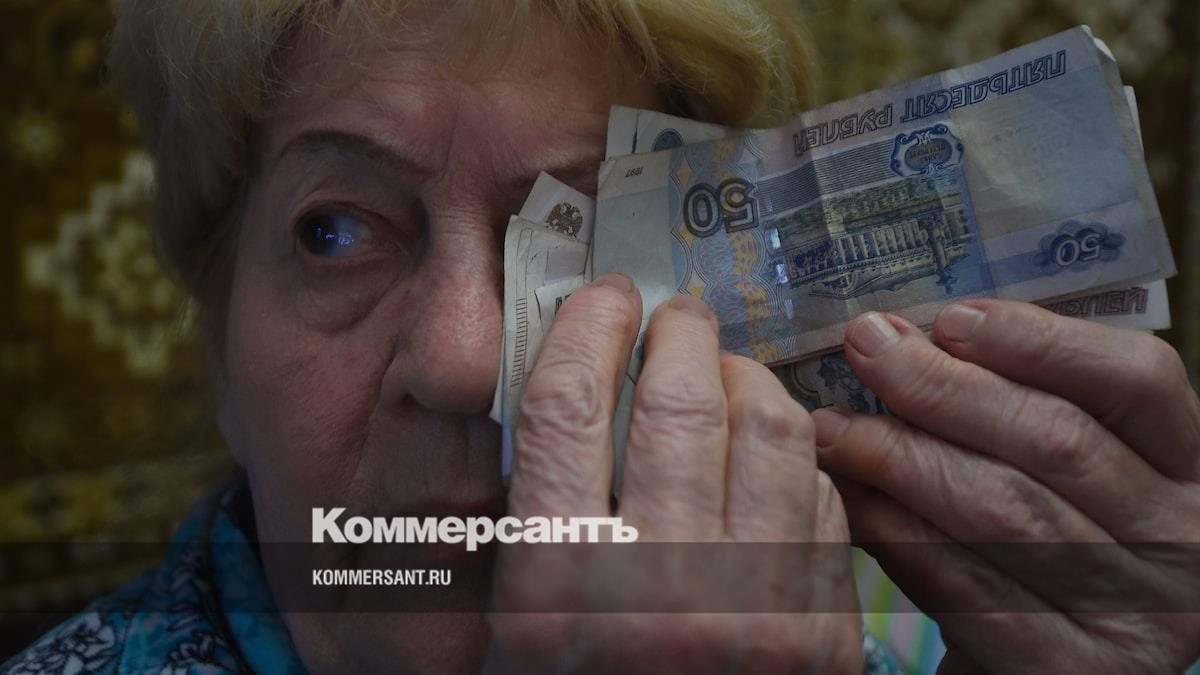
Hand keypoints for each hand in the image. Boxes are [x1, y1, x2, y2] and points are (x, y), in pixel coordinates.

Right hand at [486, 274, 861, 674]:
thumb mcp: (516, 633)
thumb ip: (532, 516)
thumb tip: (564, 388)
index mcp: (554, 594)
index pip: (564, 406)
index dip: (582, 327)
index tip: (598, 298)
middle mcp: (658, 593)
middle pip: (674, 397)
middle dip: (672, 327)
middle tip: (666, 310)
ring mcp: (756, 614)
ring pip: (767, 425)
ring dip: (742, 370)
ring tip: (719, 364)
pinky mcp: (824, 633)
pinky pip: (818, 491)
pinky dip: (793, 445)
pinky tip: (766, 444)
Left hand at [812, 300, 1199, 673]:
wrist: (1053, 654)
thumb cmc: (1051, 526)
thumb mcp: (1064, 459)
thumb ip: (1013, 399)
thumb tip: (898, 336)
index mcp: (1189, 466)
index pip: (1137, 381)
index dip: (1039, 342)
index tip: (950, 319)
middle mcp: (1179, 538)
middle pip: (1054, 440)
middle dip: (942, 388)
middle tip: (865, 349)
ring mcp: (1133, 611)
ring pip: (1001, 513)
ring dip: (900, 458)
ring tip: (835, 427)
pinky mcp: (1068, 666)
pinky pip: (963, 585)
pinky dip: (894, 533)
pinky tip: (848, 498)